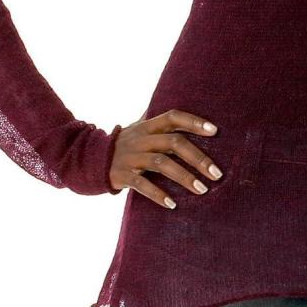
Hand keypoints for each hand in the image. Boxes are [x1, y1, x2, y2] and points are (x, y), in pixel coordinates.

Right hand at [109, 109, 223, 207]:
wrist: (89, 159)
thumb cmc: (125, 143)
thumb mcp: (140, 128)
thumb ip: (160, 120)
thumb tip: (182, 102)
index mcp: (148, 125)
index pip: (173, 116)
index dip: (193, 121)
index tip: (215, 130)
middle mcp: (141, 138)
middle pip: (173, 143)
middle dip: (198, 158)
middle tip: (217, 173)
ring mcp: (130, 157)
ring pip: (161, 164)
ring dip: (184, 177)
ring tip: (202, 190)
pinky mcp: (121, 175)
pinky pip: (141, 185)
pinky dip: (157, 194)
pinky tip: (173, 204)